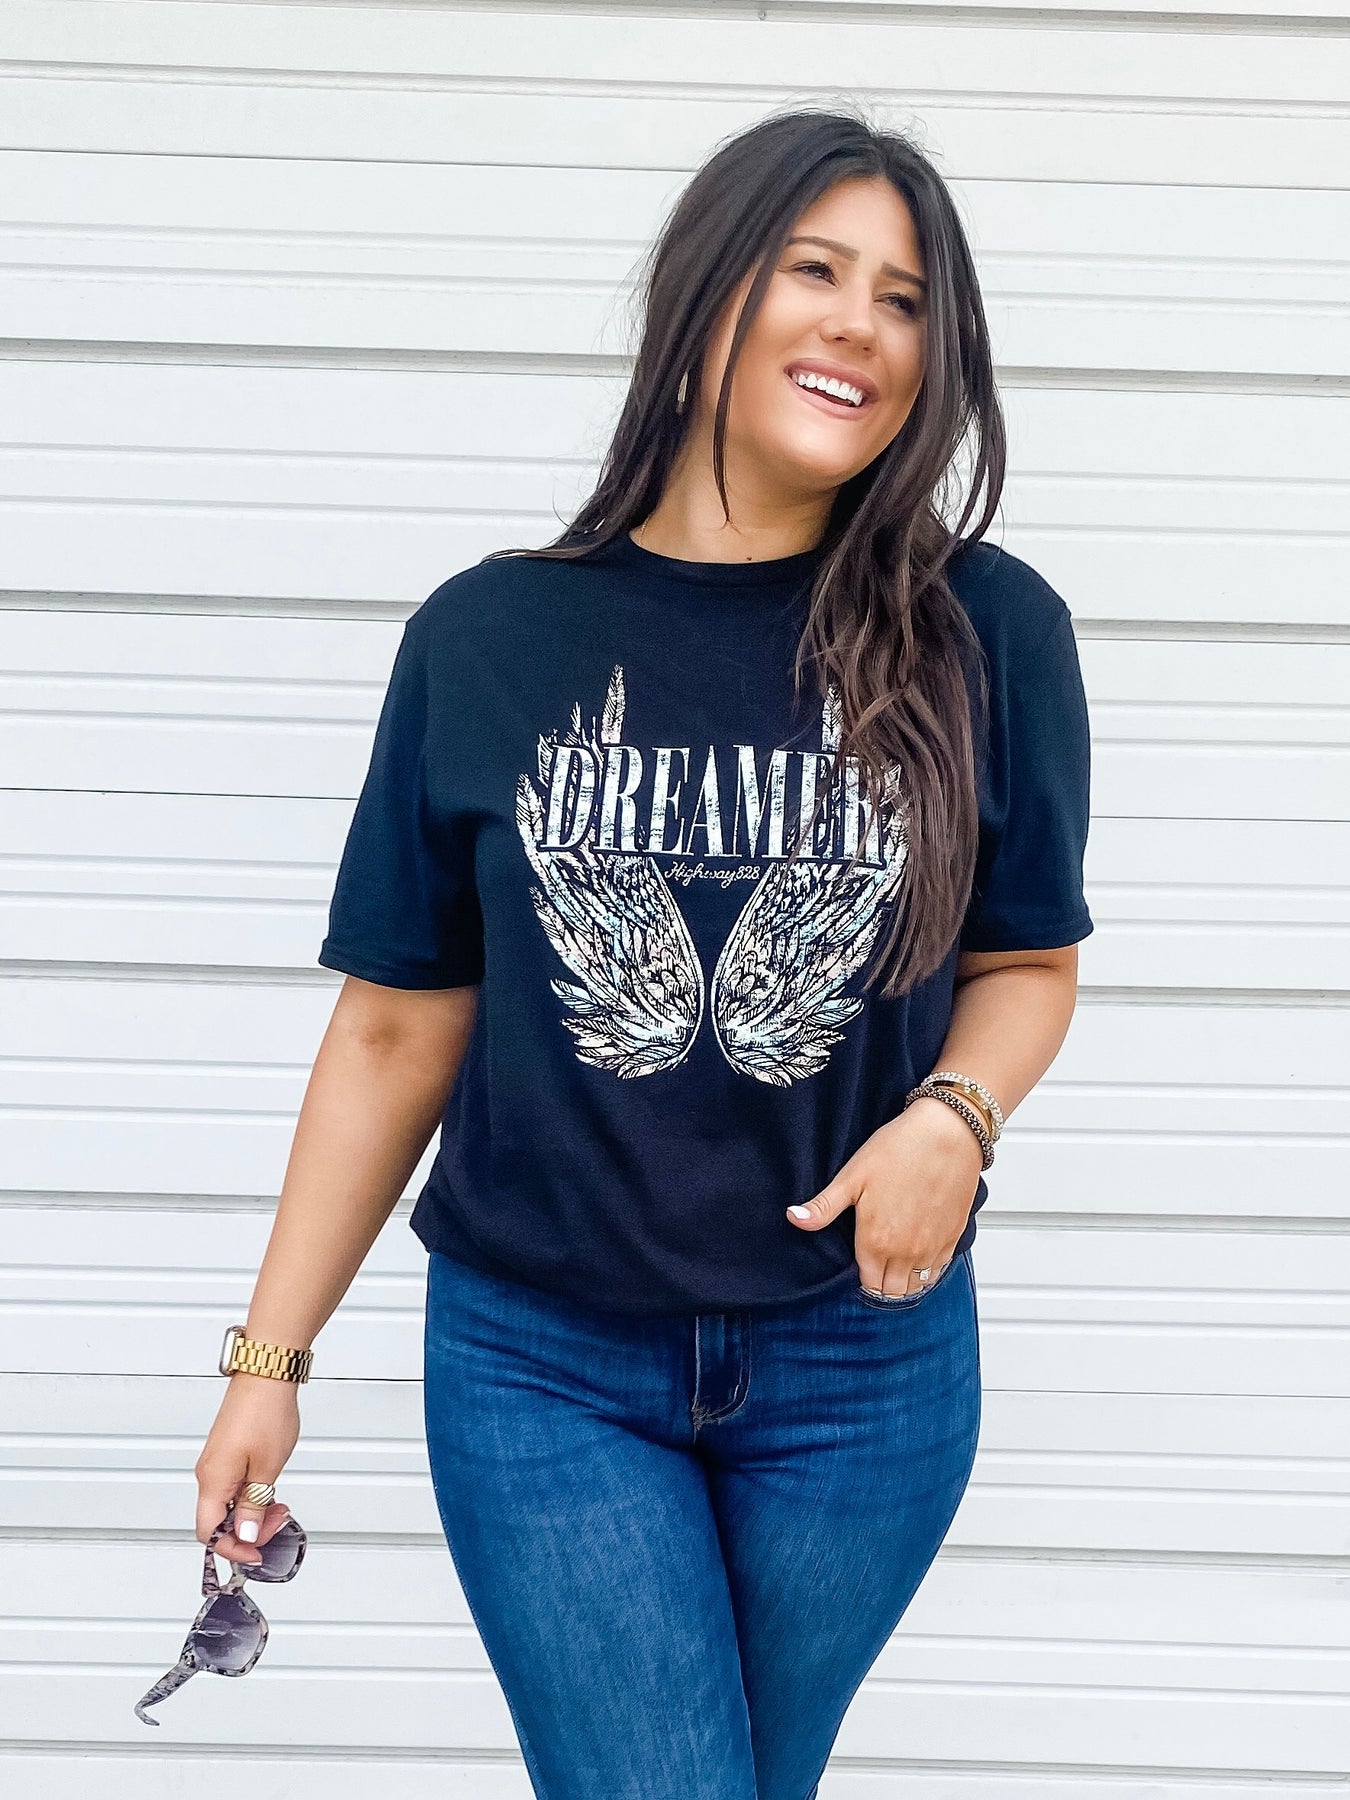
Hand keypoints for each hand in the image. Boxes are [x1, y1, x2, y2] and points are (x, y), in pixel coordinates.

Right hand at [194, 1373, 300, 1565]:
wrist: (266, 1373)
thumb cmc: (265, 1411)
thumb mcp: (267, 1468)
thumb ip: (255, 1504)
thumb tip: (246, 1534)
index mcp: (213, 1480)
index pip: (209, 1533)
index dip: (234, 1548)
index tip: (257, 1553)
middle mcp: (209, 1473)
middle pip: (218, 1520)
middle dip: (248, 1530)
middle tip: (276, 1522)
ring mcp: (217, 1462)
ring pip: (227, 1503)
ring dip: (252, 1512)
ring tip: (278, 1506)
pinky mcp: (227, 1452)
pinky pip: (233, 1486)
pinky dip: (251, 1494)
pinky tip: (269, 1489)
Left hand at [787, 1096, 983, 1296]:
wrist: (946, 1133)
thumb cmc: (899, 1149)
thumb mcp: (852, 1176)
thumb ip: (823, 1206)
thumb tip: (793, 1218)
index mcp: (877, 1240)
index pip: (866, 1283)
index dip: (860, 1276)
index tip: (859, 1263)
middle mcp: (906, 1252)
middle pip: (890, 1292)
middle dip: (880, 1284)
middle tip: (875, 1264)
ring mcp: (932, 1248)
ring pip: (915, 1287)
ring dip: (903, 1281)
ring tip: (895, 1261)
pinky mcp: (952, 1239)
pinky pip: (937, 1272)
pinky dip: (926, 1270)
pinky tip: (917, 1251)